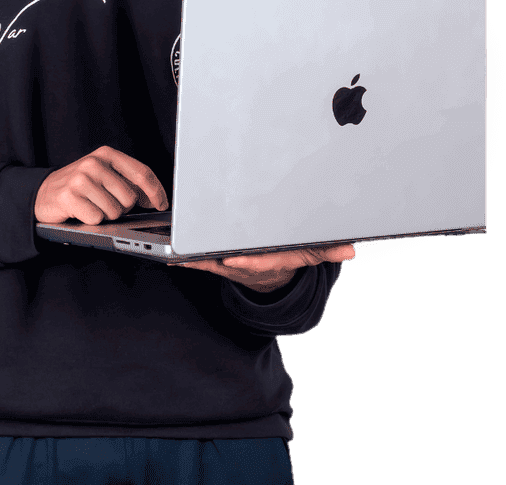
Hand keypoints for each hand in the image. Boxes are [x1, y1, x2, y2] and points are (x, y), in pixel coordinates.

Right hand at [35, 147, 168, 225]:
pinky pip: (96, 218)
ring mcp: (81, 179)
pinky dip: (91, 221)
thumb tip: (155, 198)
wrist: (43, 193)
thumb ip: (128, 181)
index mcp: (106, 154)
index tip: (162, 204)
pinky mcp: (69, 196)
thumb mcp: (104, 175)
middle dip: (122, 207)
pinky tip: (81, 212)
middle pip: (129, 198)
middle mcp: (94, 163)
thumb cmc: (80, 187)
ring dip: (106, 215)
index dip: (156, 191)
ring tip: (92, 206)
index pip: (141, 172)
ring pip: (114, 211)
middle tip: (105, 203)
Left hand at [169, 243, 355, 293]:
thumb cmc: (289, 256)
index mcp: (270, 261)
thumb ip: (326, 249)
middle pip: (232, 260)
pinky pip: (204, 258)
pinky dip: (190, 256)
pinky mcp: (221, 261)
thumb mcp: (308, 252)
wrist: (274, 274)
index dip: (247, 263)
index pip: (259, 263)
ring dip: (197, 256)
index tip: (234, 260)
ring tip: (180, 251)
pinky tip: (174, 254)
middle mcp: (249, 264)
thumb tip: (350, 249)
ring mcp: (234, 264)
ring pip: (214, 260)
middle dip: (215, 257)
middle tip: (197, 251)